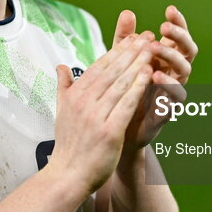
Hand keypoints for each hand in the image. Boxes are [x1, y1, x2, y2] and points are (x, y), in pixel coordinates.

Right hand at [50, 35, 153, 192]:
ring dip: (138, 64)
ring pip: (120, 84)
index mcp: (74, 95)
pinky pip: (126, 104)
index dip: (117, 50)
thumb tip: (60, 67)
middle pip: (112, 71)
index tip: (132, 38)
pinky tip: (150, 76)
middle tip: (147, 37)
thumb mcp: (61, 111)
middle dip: (131, 51)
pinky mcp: (109, 131)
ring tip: (152, 51)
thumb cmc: (69, 145)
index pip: (99, 67)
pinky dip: (138, 88)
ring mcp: (95, 116)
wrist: (68, 175)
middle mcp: (83, 102)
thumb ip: (63, 87)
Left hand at [113, 6, 197, 150]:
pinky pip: (175, 97)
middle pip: (188, 50)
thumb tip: (127, 12)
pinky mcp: (167, 109)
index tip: (169, 9)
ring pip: (185, 71)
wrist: (117, 127)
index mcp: (166, 59)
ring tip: (155, 47)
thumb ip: (125, 38)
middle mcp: (174, 73)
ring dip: (172, 57)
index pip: (179, 37)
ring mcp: (172, 91)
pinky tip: (155, 75)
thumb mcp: (120, 60)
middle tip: (164, 28)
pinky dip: (168, 85)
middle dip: (179, 37)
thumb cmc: (123, 90)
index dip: (178, 23)